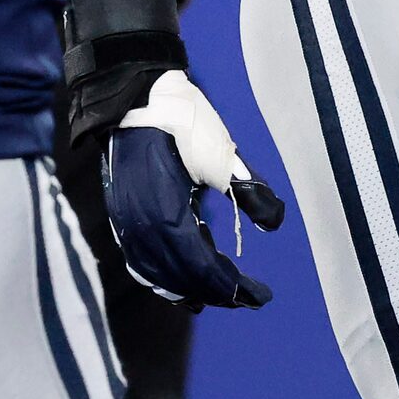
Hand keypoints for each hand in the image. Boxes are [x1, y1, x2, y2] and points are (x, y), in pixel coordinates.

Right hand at [102, 70, 288, 309]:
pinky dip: (166, 276)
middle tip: (247, 298)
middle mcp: (140, 227)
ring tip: (219, 295)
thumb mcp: (223, 156)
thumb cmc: (184, 124)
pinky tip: (183, 280)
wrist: (137, 100)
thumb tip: (274, 223)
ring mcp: (127, 224)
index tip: (258, 296)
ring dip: (190, 287)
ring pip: (158, 273)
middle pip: (179, 276)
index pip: (199, 265)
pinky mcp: (124, 217)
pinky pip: (144, 260)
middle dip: (214, 291)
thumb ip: (248, 191)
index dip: (230, 285)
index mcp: (164, 215)